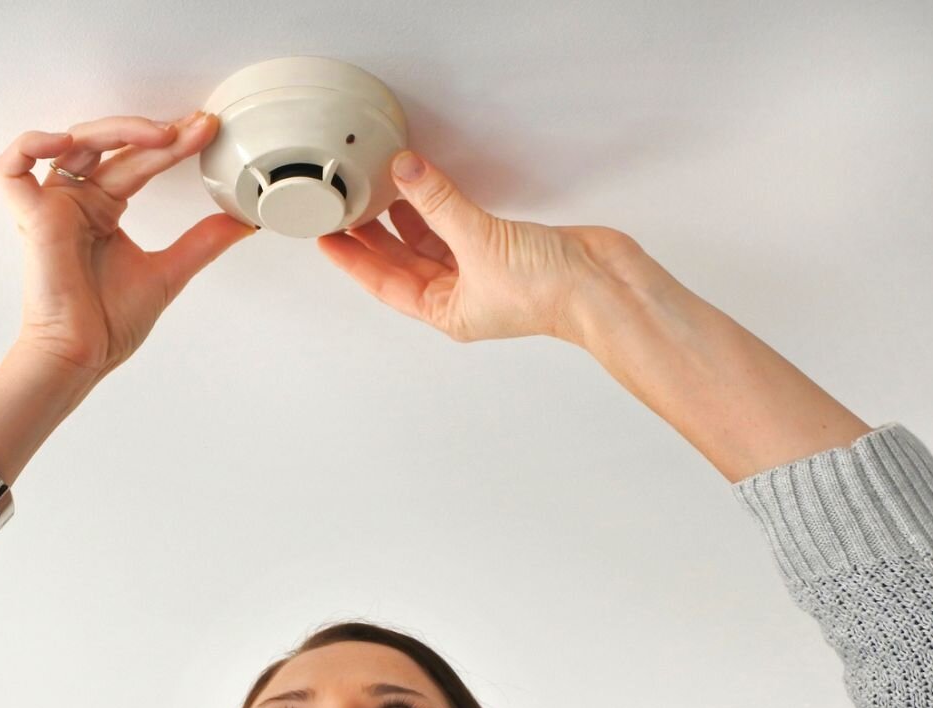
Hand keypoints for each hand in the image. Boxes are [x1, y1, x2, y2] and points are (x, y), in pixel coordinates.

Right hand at [0, 111, 259, 377]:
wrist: (83, 355)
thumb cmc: (107, 324)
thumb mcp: (169, 272)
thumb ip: (202, 242)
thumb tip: (241, 222)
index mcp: (103, 208)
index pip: (137, 160)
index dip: (171, 145)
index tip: (204, 131)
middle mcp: (77, 201)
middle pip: (112, 146)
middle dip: (155, 133)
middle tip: (193, 129)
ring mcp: (53, 206)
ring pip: (73, 142)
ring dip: (115, 129)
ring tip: (158, 136)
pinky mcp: (31, 217)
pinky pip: (12, 168)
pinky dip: (31, 145)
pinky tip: (66, 142)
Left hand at [317, 151, 633, 344]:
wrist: (605, 286)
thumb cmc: (550, 293)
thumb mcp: (480, 243)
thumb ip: (439, 203)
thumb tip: (405, 172)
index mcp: (446, 310)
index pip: (383, 283)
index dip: (353, 260)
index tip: (326, 237)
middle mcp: (462, 293)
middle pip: (402, 262)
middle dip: (374, 235)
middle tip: (346, 208)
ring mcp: (484, 269)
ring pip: (432, 240)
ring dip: (407, 216)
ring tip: (380, 189)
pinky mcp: (506, 244)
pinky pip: (462, 222)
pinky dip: (443, 204)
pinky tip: (427, 186)